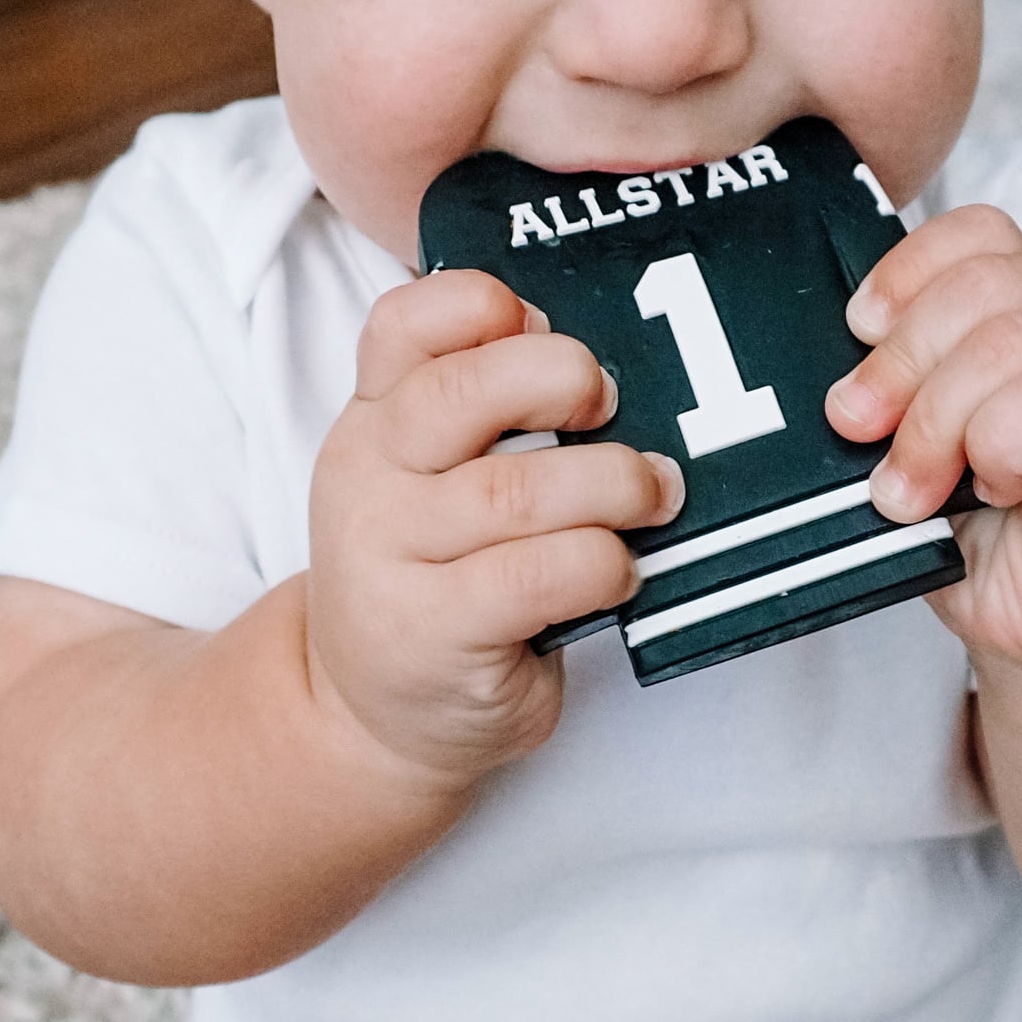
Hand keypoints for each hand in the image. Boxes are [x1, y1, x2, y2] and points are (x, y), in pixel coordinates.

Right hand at [307, 270, 682, 789]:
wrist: (370, 717)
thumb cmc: (435, 581)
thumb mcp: (431, 483)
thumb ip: (486, 416)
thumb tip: (599, 360)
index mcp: (373, 421)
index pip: (400, 326)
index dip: (477, 304)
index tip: (542, 321)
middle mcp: (368, 478)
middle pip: (458, 394)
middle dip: (559, 379)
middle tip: (612, 402)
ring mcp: (392, 559)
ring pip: (515, 491)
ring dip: (611, 483)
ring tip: (653, 494)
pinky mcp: (434, 633)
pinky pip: (538, 577)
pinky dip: (600, 564)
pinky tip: (620, 571)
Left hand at [824, 205, 1021, 676]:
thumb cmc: (999, 553)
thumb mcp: (917, 465)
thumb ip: (889, 409)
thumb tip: (832, 387)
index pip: (977, 236)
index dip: (906, 274)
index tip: (856, 337)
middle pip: (984, 280)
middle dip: (901, 360)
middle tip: (863, 435)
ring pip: (1013, 335)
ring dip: (941, 418)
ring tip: (921, 488)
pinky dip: (1004, 444)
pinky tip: (1001, 488)